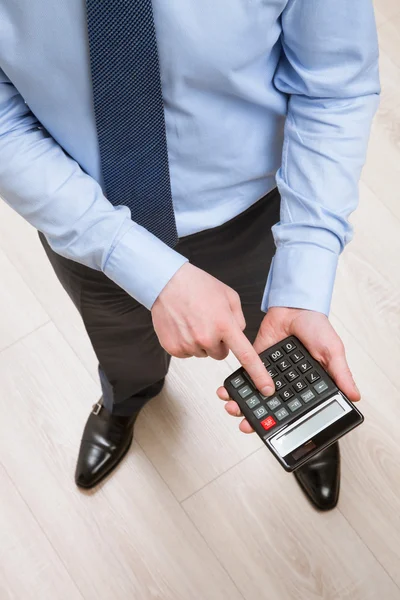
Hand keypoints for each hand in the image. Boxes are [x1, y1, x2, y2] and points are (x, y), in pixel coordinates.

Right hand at [151, 263, 274, 395]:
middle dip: (218, 342)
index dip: (258, 375)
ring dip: (201, 342)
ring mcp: (189, 344)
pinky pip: (187, 353)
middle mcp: (206, 337)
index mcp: (224, 325)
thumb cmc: (197, 286)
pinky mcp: (174, 348)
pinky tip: (183, 326)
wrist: (167, 282)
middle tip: (209, 323)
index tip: (265, 389)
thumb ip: (238, 319)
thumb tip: (238, 334)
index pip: (246, 355)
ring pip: (203, 353)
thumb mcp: (229, 296)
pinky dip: (186, 342)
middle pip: (220, 354)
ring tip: (193, 321)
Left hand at [217, 306, 360, 433]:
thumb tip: (354, 396)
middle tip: (244, 424)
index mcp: (305, 385)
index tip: (271, 433)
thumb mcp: (332, 350)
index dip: (282, 422)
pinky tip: (227, 391)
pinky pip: (244, 376)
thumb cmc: (317, 327)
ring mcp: (270, 373)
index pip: (293, 410)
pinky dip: (235, 385)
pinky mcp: (255, 361)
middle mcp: (286, 383)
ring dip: (242, 404)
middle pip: (270, 407)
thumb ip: (340, 374)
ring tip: (232, 407)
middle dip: (256, 418)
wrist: (295, 305)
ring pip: (254, 395)